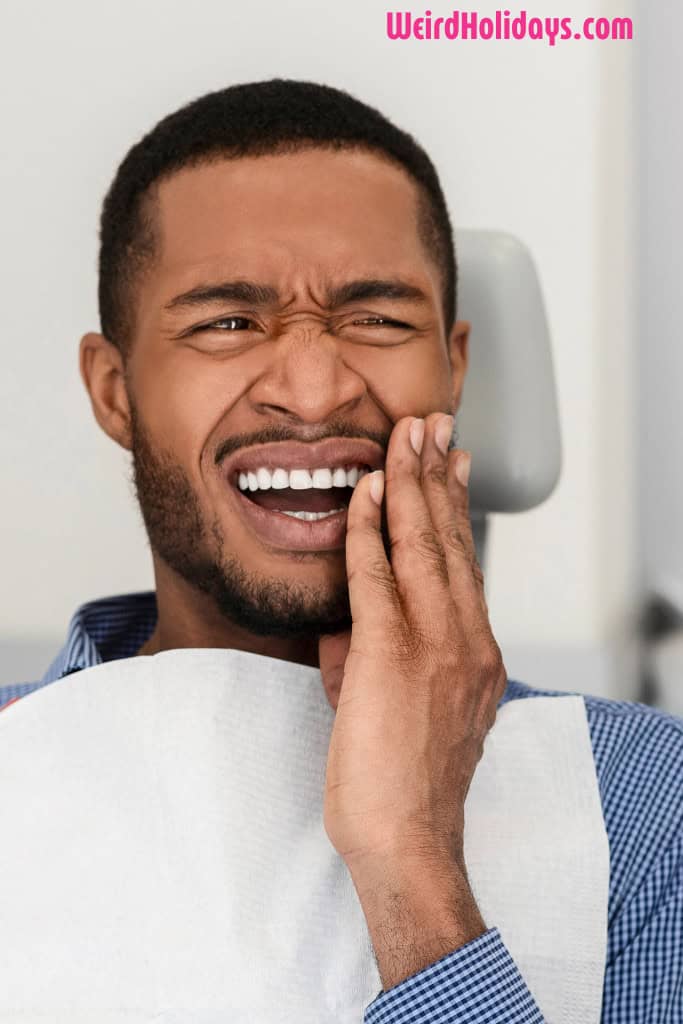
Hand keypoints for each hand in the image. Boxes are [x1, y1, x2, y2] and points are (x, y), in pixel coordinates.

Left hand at [319, 413, 507, 873]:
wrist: (407, 840)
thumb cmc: (405, 785)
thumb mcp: (403, 710)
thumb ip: (378, 657)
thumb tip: (347, 625)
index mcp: (476, 652)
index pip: (465, 563)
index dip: (456, 508)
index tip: (450, 466)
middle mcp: (466, 638)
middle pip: (452, 540)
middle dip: (439, 475)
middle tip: (434, 428)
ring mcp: (435, 644)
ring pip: (423, 545)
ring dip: (411, 482)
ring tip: (407, 436)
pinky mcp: (392, 654)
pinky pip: (377, 574)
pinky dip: (369, 527)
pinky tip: (367, 489)